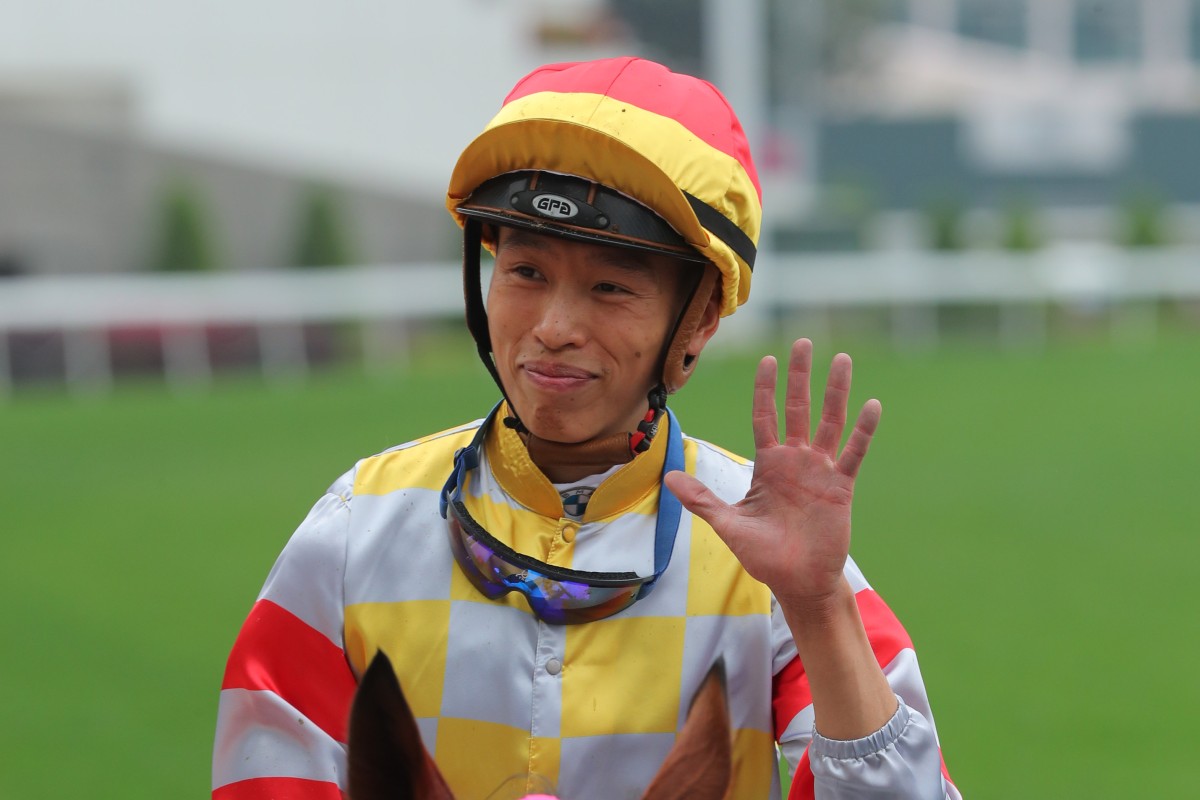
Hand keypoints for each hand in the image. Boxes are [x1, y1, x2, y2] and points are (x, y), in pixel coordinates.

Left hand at [665, 339, 880, 608]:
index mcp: (768, 465)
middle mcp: (795, 461)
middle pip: (798, 408)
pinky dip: (862, 430)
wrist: (797, 582)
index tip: (767, 360)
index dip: (765, 389)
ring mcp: (820, 471)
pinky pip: (853, 453)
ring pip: (829, 422)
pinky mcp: (840, 487)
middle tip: (802, 342)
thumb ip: (701, 499)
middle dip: (799, 376)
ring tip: (842, 359)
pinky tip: (871, 405)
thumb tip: (666, 477)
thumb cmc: (763, 555)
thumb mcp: (728, 524)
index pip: (765, 417)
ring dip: (835, 391)